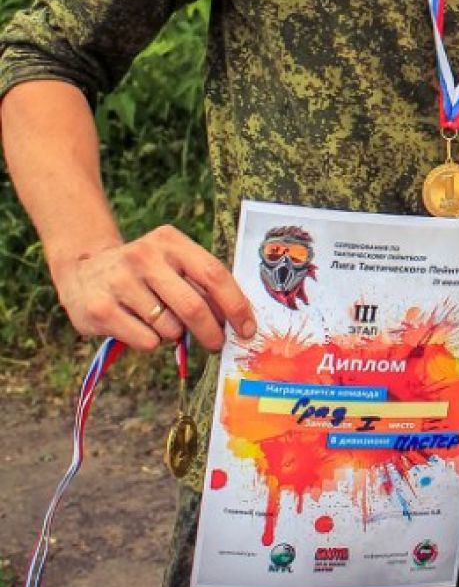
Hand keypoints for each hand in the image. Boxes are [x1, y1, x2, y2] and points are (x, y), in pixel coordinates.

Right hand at [55, 225, 256, 353]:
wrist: (83, 269)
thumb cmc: (143, 272)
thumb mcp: (171, 262)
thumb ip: (200, 283)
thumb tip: (238, 319)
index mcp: (169, 241)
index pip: (213, 274)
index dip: (235, 305)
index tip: (247, 329)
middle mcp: (144, 256)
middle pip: (193, 306)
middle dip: (211, 333)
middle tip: (216, 345)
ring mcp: (120, 281)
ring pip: (169, 328)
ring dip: (173, 334)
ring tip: (158, 320)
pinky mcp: (101, 309)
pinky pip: (146, 341)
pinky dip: (150, 342)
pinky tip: (137, 326)